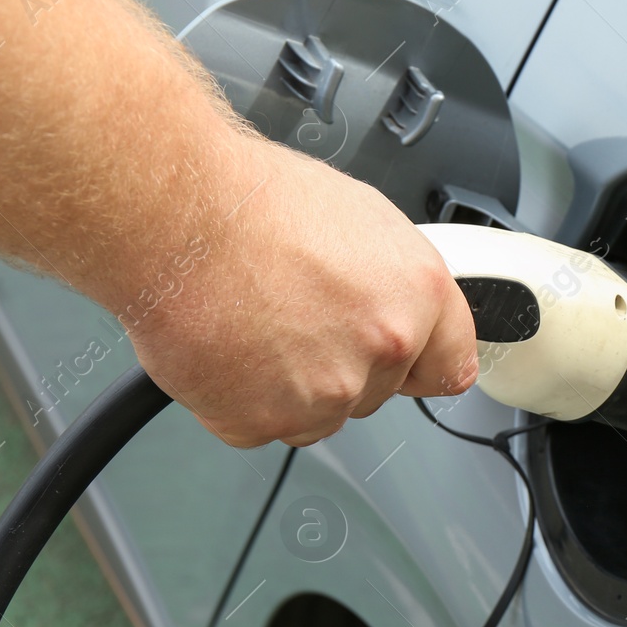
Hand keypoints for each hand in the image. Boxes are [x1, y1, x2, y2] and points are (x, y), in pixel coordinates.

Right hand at [124, 139, 478, 448]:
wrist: (175, 214)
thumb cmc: (252, 201)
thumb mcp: (359, 218)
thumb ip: (394, 282)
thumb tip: (396, 303)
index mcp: (417, 295)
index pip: (450, 365)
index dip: (420, 360)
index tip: (404, 360)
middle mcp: (382, 349)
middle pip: (378, 390)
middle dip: (343, 363)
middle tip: (297, 314)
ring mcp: (325, 394)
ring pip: (319, 414)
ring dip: (291, 385)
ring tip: (254, 322)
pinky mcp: (262, 421)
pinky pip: (260, 425)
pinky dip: (240, 398)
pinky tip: (228, 346)